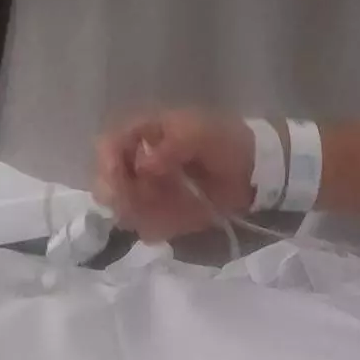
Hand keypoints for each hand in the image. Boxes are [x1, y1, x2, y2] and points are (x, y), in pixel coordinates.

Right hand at [95, 111, 254, 240]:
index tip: (118, 177)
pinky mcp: (163, 217)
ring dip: (132, 212)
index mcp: (143, 135)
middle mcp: (138, 164)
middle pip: (104, 181)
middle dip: (114, 193)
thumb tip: (144, 166)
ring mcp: (148, 193)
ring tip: (157, 211)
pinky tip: (168, 223)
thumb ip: (171, 146)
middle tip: (132, 202)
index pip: (107, 146)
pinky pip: (145, 228)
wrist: (255, 169)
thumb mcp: (200, 132)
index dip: (106, 162)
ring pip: (120, 208)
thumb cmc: (225, 141)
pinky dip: (152, 227)